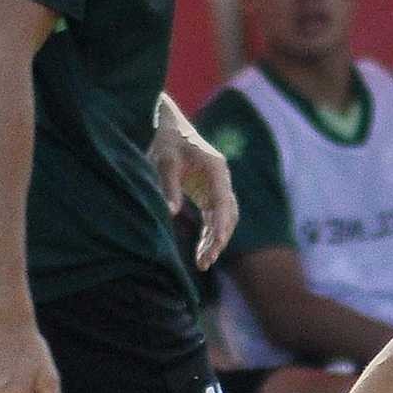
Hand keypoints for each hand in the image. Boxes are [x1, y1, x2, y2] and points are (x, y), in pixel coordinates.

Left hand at [151, 96, 239, 270]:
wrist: (170, 129)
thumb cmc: (167, 143)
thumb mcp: (164, 161)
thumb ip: (169, 186)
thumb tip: (171, 213)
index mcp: (216, 168)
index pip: (223, 200)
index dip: (221, 223)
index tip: (216, 243)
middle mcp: (222, 179)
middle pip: (228, 214)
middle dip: (219, 238)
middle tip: (206, 261)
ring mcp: (217, 188)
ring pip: (224, 219)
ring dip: (216, 240)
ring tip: (204, 263)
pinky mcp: (209, 195)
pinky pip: (214, 218)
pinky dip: (210, 235)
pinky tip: (203, 252)